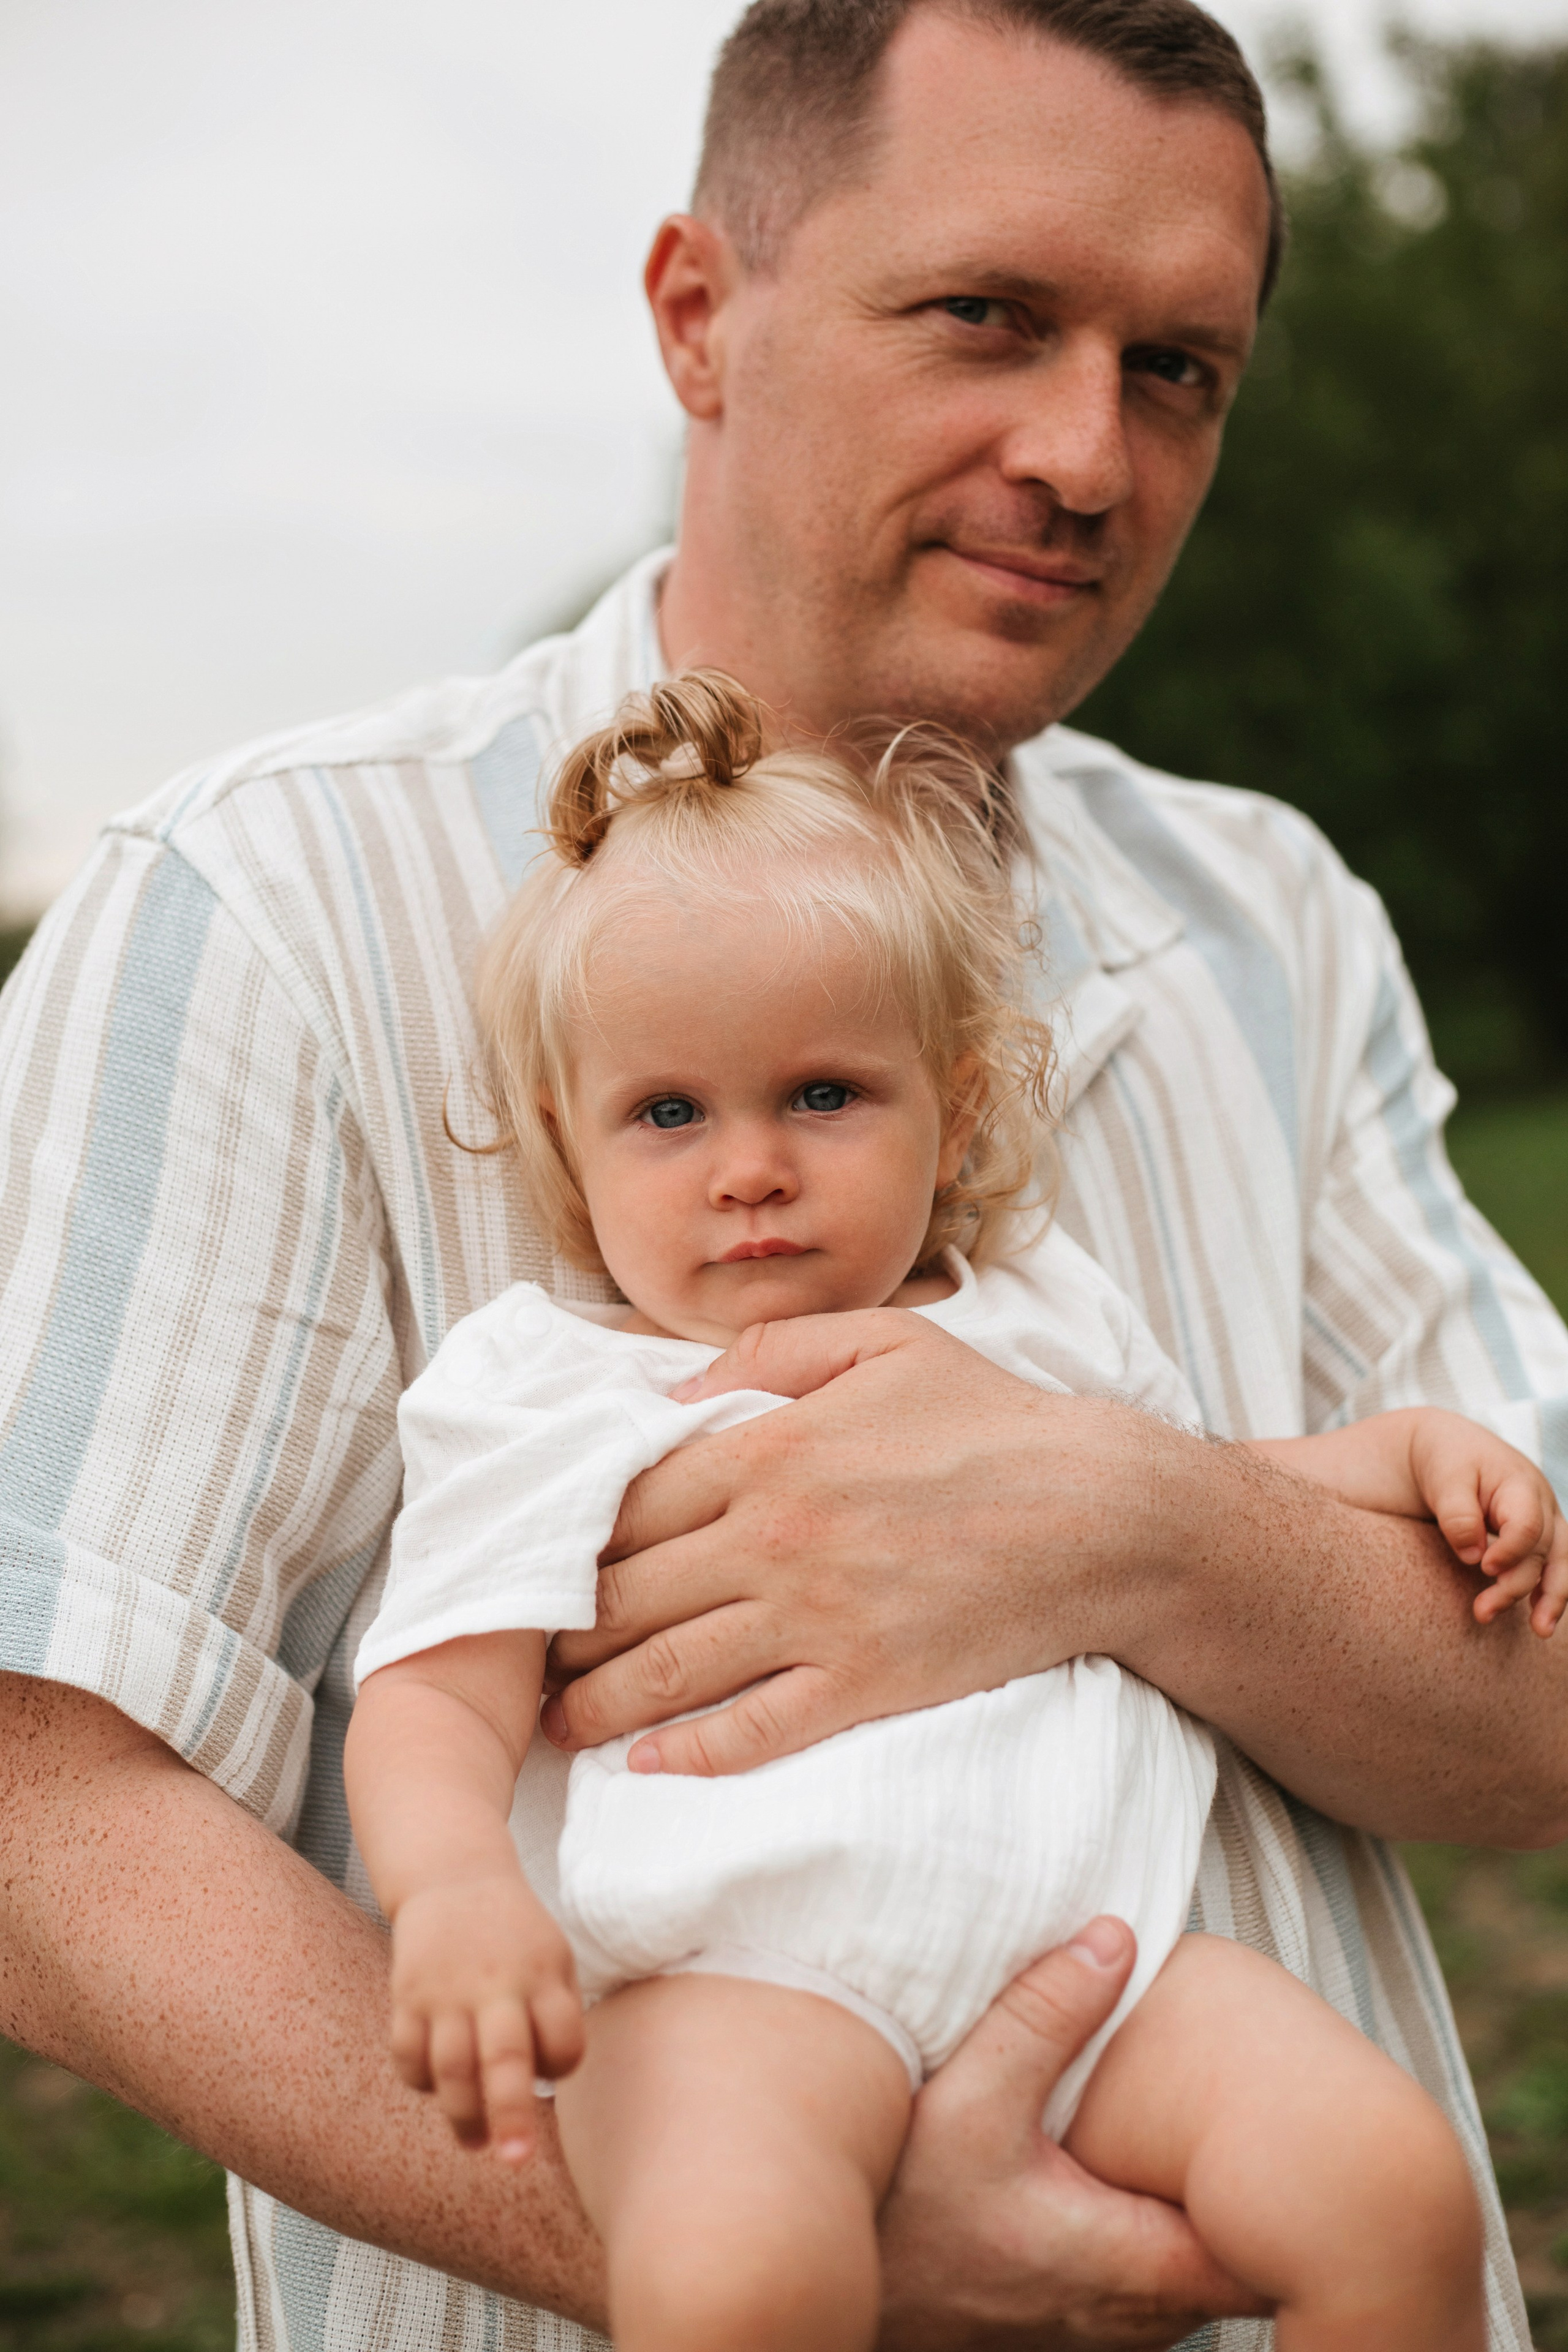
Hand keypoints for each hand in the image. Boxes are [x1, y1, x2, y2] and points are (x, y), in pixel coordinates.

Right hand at [390, 1873, 584, 2164]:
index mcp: (542, 1972)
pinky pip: (408, 2054)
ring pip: (449, 2068)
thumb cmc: (517, 1934)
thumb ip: (559, 2014)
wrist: (454, 1877)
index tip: (553, 2066)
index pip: (563, 2038)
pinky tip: (438, 2089)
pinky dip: (420, 2081)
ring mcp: (446, 1991)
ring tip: (477, 2145)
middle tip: (515, 2159)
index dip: (561, 2063)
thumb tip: (551, 2085)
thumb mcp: (555, 1956)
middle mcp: (494, 1983)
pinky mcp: (406, 1995)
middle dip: (510, 2116)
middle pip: (503, 2059)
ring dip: (462, 2116)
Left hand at [542, 1311, 1184, 1775]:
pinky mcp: (863, 1686)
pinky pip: (753, 1733)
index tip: (539, 1563)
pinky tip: (648, 1763)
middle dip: (561, 1630)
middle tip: (525, 1652)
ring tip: (555, 1720)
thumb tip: (673, 1395)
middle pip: (626, 1596)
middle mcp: (775, 1541)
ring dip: (596, 1703)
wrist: (1101, 1514)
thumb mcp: (881, 1342)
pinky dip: (689, 1754)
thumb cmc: (991, 1419)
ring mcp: (817, 1621)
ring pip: (668, 1673)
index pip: (625, 1505)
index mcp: (767, 1452)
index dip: (567, 1539)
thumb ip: (767, 1354)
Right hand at [877, 1918, 1266, 2349]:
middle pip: (1237, 2264)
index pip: (1260, 2256)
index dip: (1291, 2197)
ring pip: (1196, 2281)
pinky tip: (1138, 2180)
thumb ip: (1044, 2017)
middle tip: (1265, 2112)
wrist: (836, 2280)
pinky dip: (1163, 2238)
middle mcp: (1131, 2314)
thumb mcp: (966, 2097)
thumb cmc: (901, 2208)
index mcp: (1128, 2261)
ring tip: (1209, 2140)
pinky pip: (1153, 2291)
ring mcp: (1104, 2332)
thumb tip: (1117, 1939)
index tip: (1295, 2130)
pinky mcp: (1073, 2326)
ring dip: (1205, 2218)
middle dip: (1252, 2196)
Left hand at [1408, 1413, 1567, 1636]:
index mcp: (1520, 1484)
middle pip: (1542, 1551)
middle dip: (1516, 1585)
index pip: (1527, 1525)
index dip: (1511, 1551)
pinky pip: (1552, 1566)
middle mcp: (1541, 1504)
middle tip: (1482, 1612)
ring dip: (1551, 1598)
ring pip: (1559, 1563)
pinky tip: (1541, 1620)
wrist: (1449, 1446)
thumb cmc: (1446, 1459)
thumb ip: (1457, 1514)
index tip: (1484, 1568)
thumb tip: (1473, 1556)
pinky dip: (1548, 1592)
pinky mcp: (1537, 1537)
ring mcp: (1545, 1520)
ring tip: (1540, 1631)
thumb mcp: (1444, 1477)